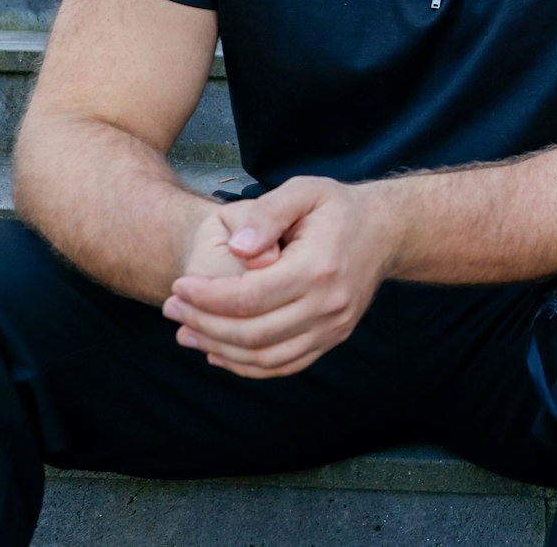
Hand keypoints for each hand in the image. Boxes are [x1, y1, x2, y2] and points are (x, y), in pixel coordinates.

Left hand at [163, 177, 400, 378]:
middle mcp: (329, 304)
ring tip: (186, 331)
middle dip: (203, 323)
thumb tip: (236, 247)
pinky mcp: (332, 338)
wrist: (385, 231)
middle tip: (172, 308)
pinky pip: (283, 365)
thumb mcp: (303, 191)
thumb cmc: (336, 208)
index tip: (178, 287)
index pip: (250, 296)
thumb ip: (266, 214)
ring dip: (218, 349)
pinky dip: (246, 365)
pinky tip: (218, 351)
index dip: (206, 297)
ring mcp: (333, 327)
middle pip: (253, 332)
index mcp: (318, 267)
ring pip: (265, 357)